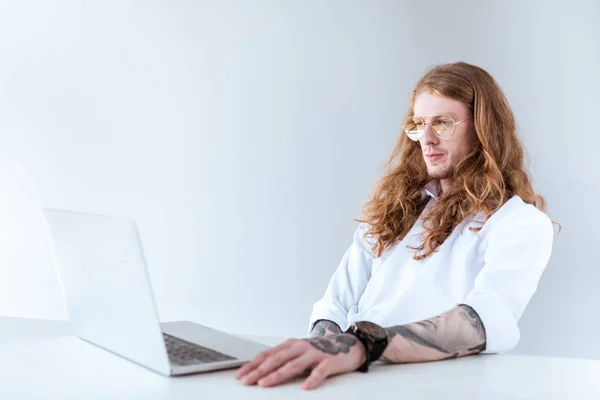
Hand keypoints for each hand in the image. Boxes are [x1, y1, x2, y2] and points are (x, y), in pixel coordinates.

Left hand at [235, 333, 365, 389]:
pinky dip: (312, 379)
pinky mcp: (329, 362)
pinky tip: (305, 387)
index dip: (253, 365)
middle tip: (246, 381)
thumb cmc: (319, 351)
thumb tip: (261, 371)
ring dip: (277, 375)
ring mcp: (314, 354)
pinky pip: (319, 372)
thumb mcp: (298, 352)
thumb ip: (283, 359)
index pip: (267, 355)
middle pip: (276, 360)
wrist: (348, 345)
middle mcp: (300, 347)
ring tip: (264, 384)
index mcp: (290, 345)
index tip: (240, 375)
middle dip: (259, 371)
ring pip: (292, 365)